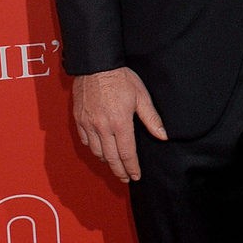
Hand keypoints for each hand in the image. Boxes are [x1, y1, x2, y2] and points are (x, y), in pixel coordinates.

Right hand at [73, 67, 166, 181]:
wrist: (95, 64)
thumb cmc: (120, 78)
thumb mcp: (141, 96)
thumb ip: (151, 118)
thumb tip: (163, 136)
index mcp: (120, 123)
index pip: (127, 154)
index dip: (132, 168)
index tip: (136, 176)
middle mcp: (102, 127)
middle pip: (111, 157)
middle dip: (120, 171)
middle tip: (126, 178)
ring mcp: (88, 124)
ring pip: (96, 152)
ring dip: (107, 161)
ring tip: (115, 164)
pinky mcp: (79, 119)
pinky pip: (85, 141)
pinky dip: (93, 149)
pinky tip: (100, 149)